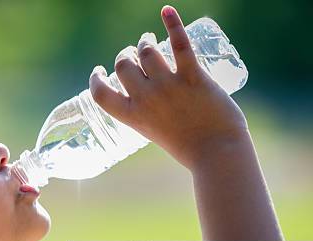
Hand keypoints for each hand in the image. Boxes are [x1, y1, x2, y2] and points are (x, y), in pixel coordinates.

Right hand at [89, 5, 248, 170]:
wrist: (217, 154)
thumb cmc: (191, 150)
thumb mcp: (157, 134)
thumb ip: (151, 114)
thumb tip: (152, 96)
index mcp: (133, 117)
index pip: (100, 94)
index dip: (96, 79)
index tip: (100, 71)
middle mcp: (146, 99)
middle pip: (124, 65)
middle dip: (126, 55)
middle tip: (135, 54)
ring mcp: (168, 86)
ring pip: (147, 51)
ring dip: (145, 42)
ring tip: (150, 41)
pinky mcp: (193, 76)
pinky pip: (179, 44)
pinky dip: (172, 23)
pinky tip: (166, 11)